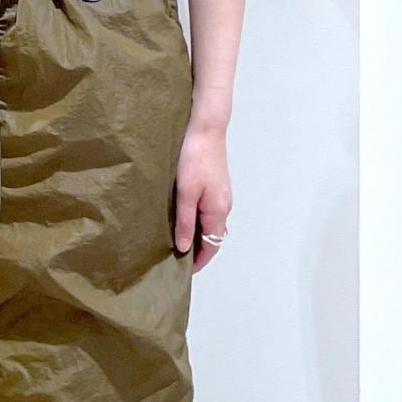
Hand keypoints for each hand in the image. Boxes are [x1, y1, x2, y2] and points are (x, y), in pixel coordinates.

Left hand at [174, 120, 230, 272]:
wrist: (206, 130)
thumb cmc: (194, 159)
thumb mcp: (185, 193)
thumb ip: (185, 222)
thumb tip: (184, 247)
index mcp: (218, 211)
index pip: (212, 245)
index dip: (200, 261)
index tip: (184, 271)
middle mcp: (224, 206)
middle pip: (214, 237)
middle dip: (199, 251)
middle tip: (177, 259)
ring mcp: (222, 196)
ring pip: (212, 224)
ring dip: (198, 236)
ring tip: (178, 242)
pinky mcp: (217, 187)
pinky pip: (210, 213)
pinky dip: (199, 222)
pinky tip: (184, 219)